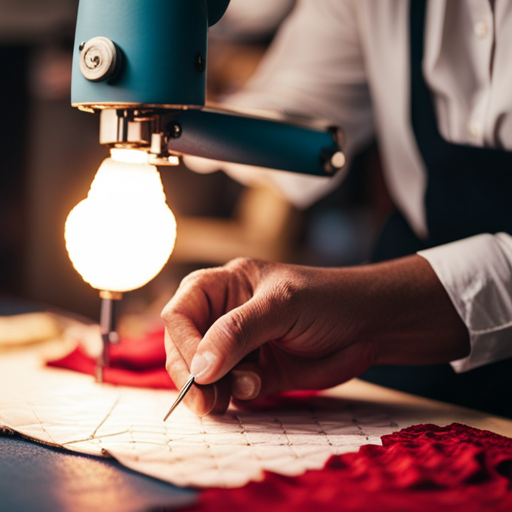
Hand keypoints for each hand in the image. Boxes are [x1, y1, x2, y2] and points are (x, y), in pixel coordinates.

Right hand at [162, 256, 468, 415]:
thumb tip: (200, 368)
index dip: (184, 343)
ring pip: (202, 376)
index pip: (180, 314)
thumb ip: (239, 332)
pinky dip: (234, 398)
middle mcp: (222, 317)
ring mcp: (237, 348)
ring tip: (247, 388)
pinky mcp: (253, 373)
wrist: (369, 324)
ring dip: (213, 391)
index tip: (202, 372)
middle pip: (183, 349)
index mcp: (222, 286)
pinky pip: (228, 392)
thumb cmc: (327, 300)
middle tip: (209, 401)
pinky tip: (257, 388)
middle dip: (193, 375)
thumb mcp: (283, 305)